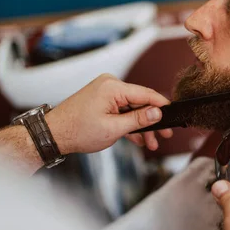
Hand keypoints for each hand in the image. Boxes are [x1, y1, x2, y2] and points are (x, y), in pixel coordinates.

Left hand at [46, 74, 172, 154]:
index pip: (146, 94)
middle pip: (140, 102)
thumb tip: (158, 113)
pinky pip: (122, 110)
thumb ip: (138, 120)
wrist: (54, 134)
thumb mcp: (114, 128)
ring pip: (132, 109)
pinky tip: (139, 139)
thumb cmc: (78, 131)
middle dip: (152, 121)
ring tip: (151, 144)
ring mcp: (106, 92)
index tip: (175, 114)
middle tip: (165, 135)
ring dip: (141, 126)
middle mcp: (110, 85)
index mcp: (113, 87)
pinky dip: (129, 124)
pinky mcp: (102, 100)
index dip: (162, 105)